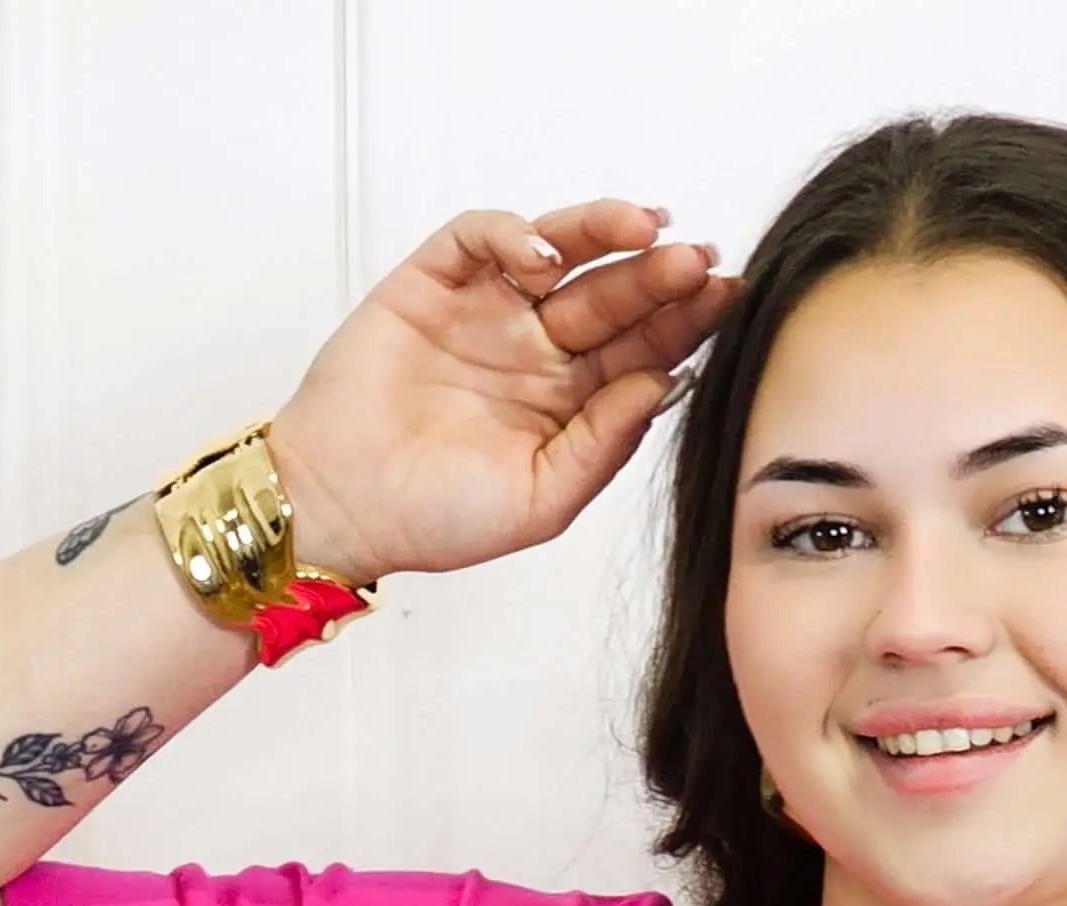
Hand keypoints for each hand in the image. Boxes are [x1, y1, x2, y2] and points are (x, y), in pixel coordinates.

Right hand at [263, 196, 736, 585]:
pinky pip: (483, 236)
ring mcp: (489, 310)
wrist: (343, 507)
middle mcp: (538, 349)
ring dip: (605, 232)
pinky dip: (516, 232)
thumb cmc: (436, 517)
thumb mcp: (542, 500)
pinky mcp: (435, 281)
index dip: (683, 321)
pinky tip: (544, 256)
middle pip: (613, 295)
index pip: (641, 348)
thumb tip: (661, 385)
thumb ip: (602, 445)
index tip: (724, 298)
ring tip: (644, 228)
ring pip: (561, 250)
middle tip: (696, 259)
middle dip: (658, 274)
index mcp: (571, 402)